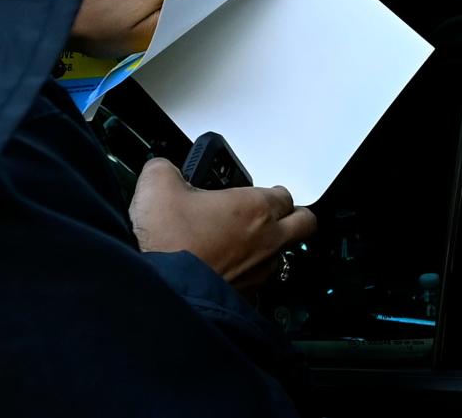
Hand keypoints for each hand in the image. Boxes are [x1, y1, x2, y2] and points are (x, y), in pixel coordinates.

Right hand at [129, 158, 316, 291]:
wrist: (164, 289)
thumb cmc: (168, 241)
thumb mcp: (156, 184)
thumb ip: (165, 168)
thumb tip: (163, 169)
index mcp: (254, 207)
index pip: (283, 194)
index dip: (271, 192)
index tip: (257, 192)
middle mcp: (267, 239)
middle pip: (305, 223)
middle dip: (293, 216)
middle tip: (273, 214)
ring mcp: (261, 270)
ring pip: (284, 253)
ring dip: (271, 245)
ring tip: (245, 241)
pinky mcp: (249, 295)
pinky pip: (261, 278)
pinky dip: (250, 270)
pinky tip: (227, 265)